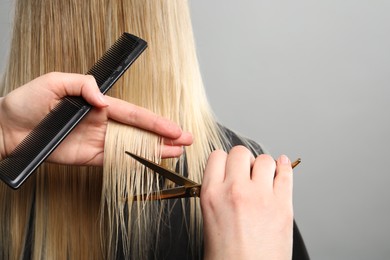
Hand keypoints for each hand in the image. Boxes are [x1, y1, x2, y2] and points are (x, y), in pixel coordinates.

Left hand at [0, 72, 192, 164]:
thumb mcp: (54, 82)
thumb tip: (103, 99)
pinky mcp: (87, 158)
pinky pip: (115, 162)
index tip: (174, 128)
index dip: (155, 121)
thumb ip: (82, 85)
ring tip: (176, 154)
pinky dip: (134, 164)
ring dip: (155, 151)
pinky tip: (150, 163)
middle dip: (164, 136)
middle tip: (186, 141)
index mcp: (98, 105)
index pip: (134, 114)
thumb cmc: (26, 102)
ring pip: (132, 148)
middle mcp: (102, 124)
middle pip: (140, 131)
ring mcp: (97, 142)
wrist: (7, 129)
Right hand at [201, 146, 292, 259]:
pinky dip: (284, 167)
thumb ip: (217, 195)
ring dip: (263, 166)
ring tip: (263, 178)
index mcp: (211, 195)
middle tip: (246, 173)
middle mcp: (235, 191)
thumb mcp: (209, 221)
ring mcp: (260, 196)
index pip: (217, 156)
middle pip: (240, 152)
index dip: (224, 160)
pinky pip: (286, 173)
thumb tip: (227, 180)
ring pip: (264, 159)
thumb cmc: (227, 258)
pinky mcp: (283, 205)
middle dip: (243, 161)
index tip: (229, 166)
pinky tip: (281, 168)